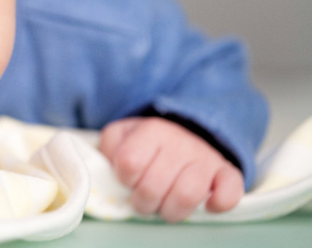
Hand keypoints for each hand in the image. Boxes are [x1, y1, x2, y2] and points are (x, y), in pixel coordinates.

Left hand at [99, 116, 243, 222]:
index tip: (129, 178)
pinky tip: (206, 205)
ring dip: (171, 210)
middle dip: (143, 202)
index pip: (130, 163)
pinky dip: (219, 204)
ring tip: (165, 206)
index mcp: (152, 130)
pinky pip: (230, 192)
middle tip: (144, 199)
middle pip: (154, 186)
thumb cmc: (148, 141)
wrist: (186, 129)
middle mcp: (180, 142)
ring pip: (187, 195)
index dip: (125, 178)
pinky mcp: (226, 172)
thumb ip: (109, 146)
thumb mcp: (121, 135)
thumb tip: (112, 166)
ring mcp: (205, 158)